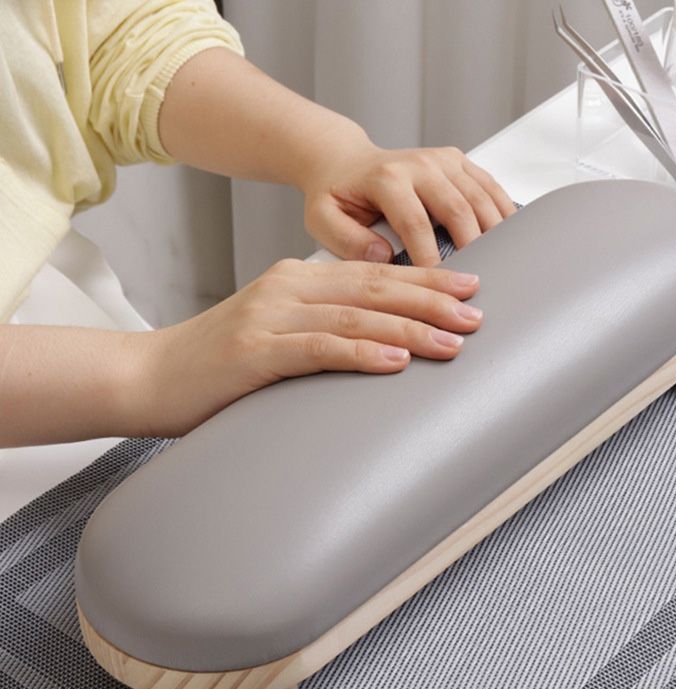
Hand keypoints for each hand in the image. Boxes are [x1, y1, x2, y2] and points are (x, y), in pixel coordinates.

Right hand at [140, 257, 482, 435]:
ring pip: (355, 316)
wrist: (148, 377)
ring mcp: (269, 317)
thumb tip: (379, 344)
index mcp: (295, 279)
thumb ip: (319, 329)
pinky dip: (361, 352)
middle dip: (431, 298)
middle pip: (374, 288)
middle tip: (477, 311)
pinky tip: (395, 359)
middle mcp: (287, 287)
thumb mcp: (274, 333)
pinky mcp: (254, 351)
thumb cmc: (217, 364)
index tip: (468, 286)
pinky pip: (319, 349)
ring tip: (453, 340)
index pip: (373, 274)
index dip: (424, 279)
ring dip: (409, 328)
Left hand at [301, 143, 516, 266]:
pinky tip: (510, 241)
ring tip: (502, 268)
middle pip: (459, 210)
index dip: (431, 260)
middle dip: (474, 251)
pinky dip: (503, 214)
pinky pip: (491, 188)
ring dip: (497, 234)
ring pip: (482, 198)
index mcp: (387, 178)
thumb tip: (383, 256)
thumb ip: (347, 240)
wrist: (344, 163)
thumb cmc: (336, 195)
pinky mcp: (459, 162)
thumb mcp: (323, 219)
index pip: (417, 224)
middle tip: (480, 285)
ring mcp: (443, 160)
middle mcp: (420, 164)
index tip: (440, 291)